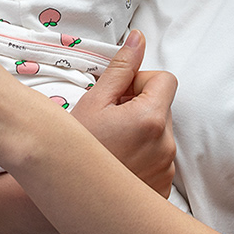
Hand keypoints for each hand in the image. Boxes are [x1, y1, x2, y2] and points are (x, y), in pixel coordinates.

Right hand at [71, 33, 176, 195]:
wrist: (68, 194)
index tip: (119, 96)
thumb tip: (138, 39)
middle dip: (140, 107)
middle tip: (109, 120)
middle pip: (162, 107)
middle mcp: (165, 145)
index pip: (165, 80)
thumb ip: (121, 68)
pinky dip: (143, 158)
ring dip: (141, 133)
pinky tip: (118, 163)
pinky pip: (160, 161)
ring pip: (160, 135)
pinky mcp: (162, 189)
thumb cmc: (75, 147)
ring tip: (111, 145)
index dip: (141, 82)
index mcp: (151, 119)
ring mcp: (166, 170)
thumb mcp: (94, 101)